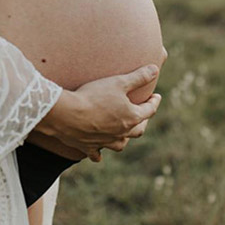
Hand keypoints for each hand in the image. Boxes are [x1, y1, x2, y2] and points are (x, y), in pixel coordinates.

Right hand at [36, 63, 163, 161]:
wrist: (67, 114)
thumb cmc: (94, 96)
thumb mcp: (118, 82)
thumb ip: (138, 77)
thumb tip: (155, 70)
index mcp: (131, 117)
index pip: (149, 110)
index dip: (154, 102)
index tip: (156, 96)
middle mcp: (121, 133)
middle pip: (138, 130)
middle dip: (143, 121)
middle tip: (144, 114)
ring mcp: (105, 142)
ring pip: (120, 145)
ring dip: (125, 139)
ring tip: (125, 133)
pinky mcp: (88, 147)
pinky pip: (97, 154)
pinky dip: (99, 153)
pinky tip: (99, 153)